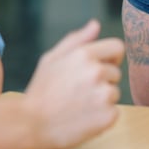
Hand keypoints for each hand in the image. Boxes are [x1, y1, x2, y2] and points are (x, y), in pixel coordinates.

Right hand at [23, 19, 124, 148]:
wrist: (31, 124)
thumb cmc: (40, 90)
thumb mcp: (51, 58)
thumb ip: (76, 40)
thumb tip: (95, 24)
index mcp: (84, 54)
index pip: (117, 47)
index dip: (109, 58)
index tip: (98, 67)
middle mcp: (97, 72)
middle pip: (116, 73)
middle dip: (102, 81)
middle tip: (79, 92)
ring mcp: (104, 95)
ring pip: (114, 93)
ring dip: (102, 99)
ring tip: (79, 105)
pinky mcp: (108, 116)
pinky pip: (114, 112)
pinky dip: (102, 117)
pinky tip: (83, 117)